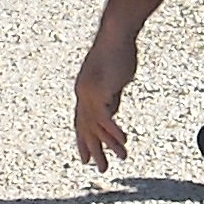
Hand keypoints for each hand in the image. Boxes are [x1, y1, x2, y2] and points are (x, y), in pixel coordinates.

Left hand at [73, 31, 137, 169]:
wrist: (115, 35)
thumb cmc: (117, 51)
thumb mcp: (114, 79)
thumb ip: (111, 96)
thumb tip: (112, 110)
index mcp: (84, 91)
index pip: (82, 121)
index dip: (84, 140)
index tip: (87, 156)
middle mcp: (83, 95)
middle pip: (85, 128)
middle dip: (92, 149)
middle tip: (99, 168)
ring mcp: (89, 94)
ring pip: (96, 127)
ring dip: (108, 145)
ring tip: (118, 160)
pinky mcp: (99, 92)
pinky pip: (105, 118)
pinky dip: (113, 132)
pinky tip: (122, 142)